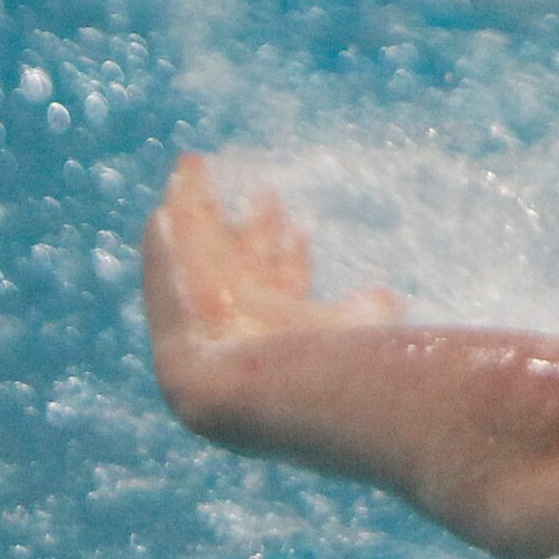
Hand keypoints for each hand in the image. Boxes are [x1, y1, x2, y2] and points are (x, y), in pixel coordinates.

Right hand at [143, 154, 401, 417]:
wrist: (258, 391)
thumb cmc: (316, 364)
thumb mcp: (352, 329)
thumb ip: (366, 312)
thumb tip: (392, 299)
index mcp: (282, 324)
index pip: (284, 281)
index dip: (291, 253)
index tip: (301, 225)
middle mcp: (241, 313)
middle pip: (243, 258)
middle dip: (251, 224)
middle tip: (263, 187)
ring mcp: (204, 302)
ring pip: (202, 245)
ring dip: (198, 208)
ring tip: (194, 167)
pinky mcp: (172, 289)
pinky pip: (166, 250)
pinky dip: (168, 226)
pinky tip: (169, 198)